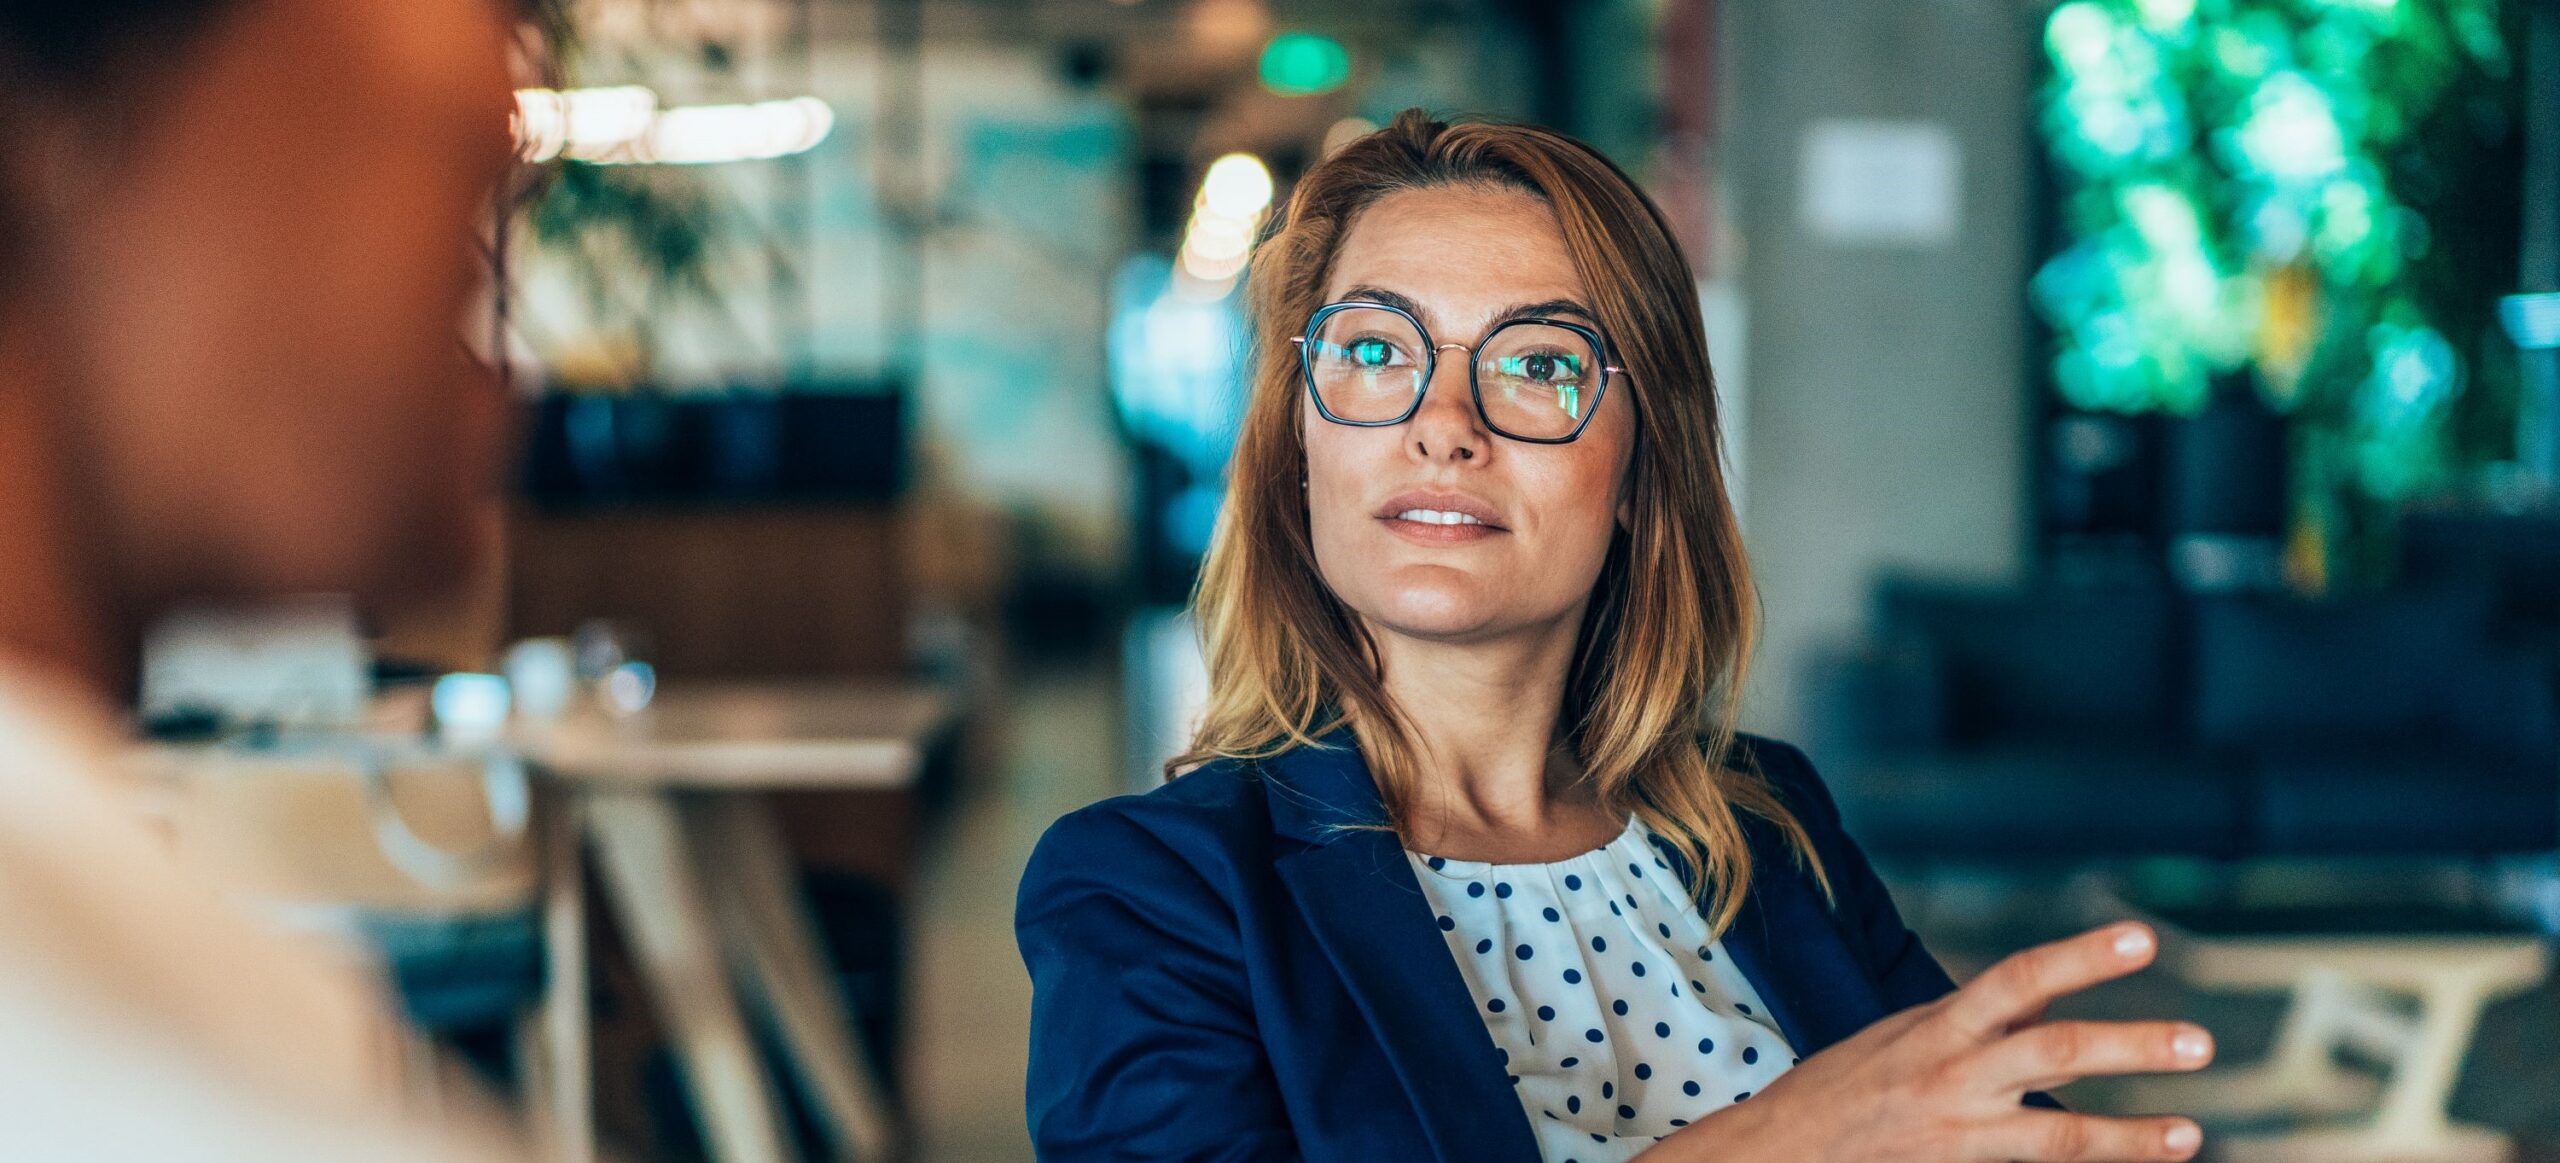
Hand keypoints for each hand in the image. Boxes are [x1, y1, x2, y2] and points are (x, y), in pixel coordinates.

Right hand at [1649, 922, 2212, 1162]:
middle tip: (2199, 1043)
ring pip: (2060, 1137)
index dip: (2080, 958)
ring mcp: (1958, 1136)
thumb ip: (1977, 1026)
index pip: (2018, 979)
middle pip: (2055, 1054)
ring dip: (2131, 1137)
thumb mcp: (1901, 1036)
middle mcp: (1954, 1079)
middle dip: (2131, 1047)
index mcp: (1938, 1029)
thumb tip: (2046, 1008)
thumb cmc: (1842, 1089)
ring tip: (2188, 1135)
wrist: (1778, 1154)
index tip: (2141, 943)